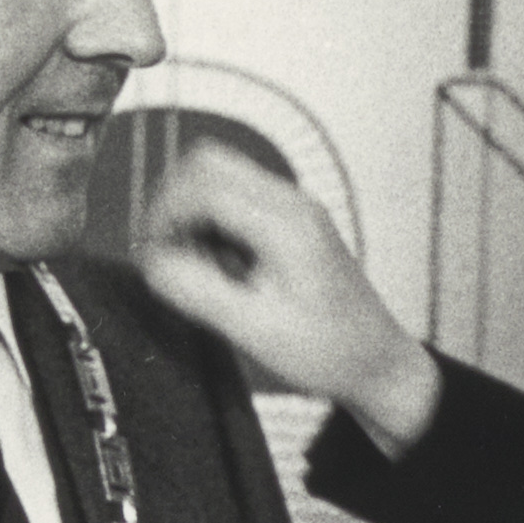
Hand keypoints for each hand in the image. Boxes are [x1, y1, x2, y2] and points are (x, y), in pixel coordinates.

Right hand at [138, 141, 441, 455]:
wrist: (374, 360)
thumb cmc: (324, 350)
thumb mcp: (252, 329)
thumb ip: (197, 291)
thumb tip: (151, 261)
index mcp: (285, 223)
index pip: (204, 185)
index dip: (165, 214)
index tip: (150, 253)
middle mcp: (291, 201)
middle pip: (209, 162)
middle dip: (172, 200)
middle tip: (163, 250)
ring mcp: (293, 205)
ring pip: (220, 175)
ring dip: (191, 208)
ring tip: (191, 260)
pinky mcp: (290, 218)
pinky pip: (236, 196)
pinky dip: (211, 218)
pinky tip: (215, 262)